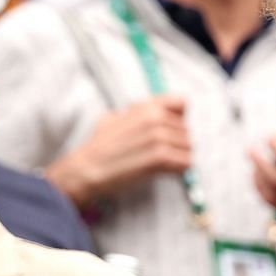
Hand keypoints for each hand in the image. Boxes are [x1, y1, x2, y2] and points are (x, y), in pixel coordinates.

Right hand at [49, 95, 192, 206]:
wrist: (86, 168)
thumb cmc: (98, 147)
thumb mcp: (112, 118)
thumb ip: (133, 114)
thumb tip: (146, 113)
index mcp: (145, 107)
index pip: (182, 103)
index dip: (179, 118)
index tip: (172, 130)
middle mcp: (154, 118)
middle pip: (187, 130)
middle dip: (179, 144)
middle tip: (164, 155)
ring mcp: (158, 137)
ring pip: (189, 148)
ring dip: (181, 158)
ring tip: (164, 165)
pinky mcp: (159, 158)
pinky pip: (186, 163)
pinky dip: (181, 170)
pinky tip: (167, 173)